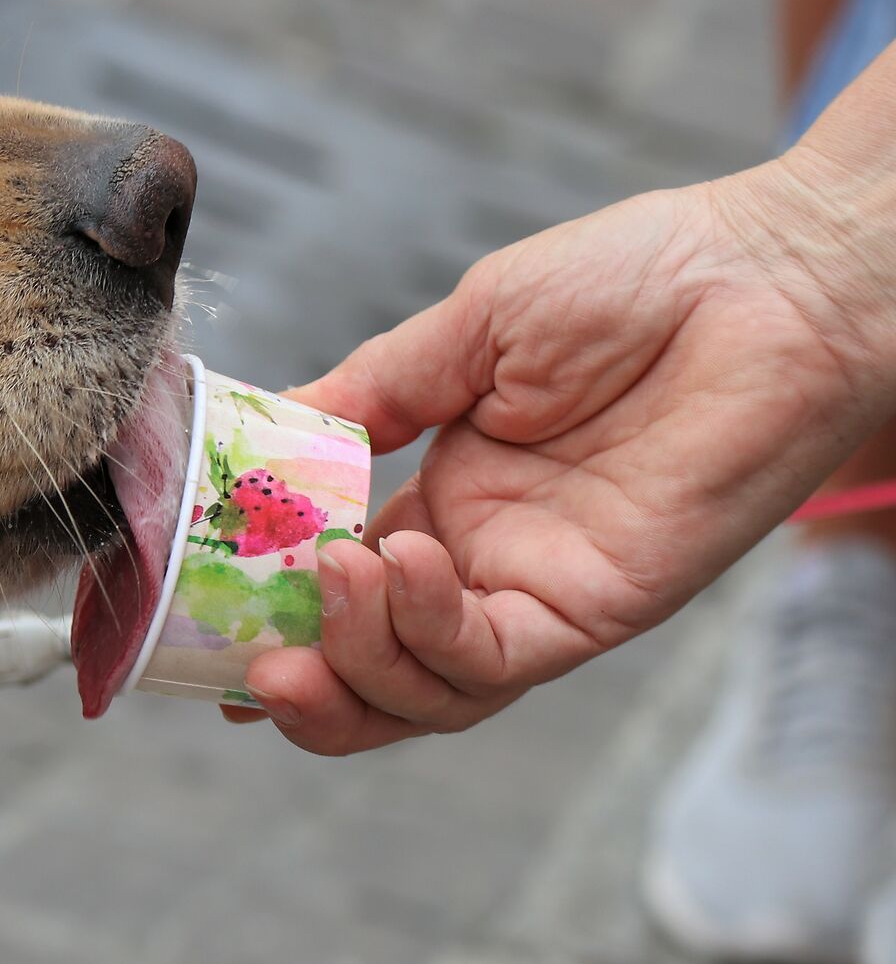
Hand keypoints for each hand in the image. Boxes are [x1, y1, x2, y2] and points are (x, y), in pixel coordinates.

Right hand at [228, 135, 895, 753]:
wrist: (771, 274)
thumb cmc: (641, 279)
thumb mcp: (469, 328)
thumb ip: (371, 393)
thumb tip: (263, 435)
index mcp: (448, 501)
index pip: (336, 590)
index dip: (266, 618)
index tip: (192, 620)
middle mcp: (485, 562)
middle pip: (373, 669)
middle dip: (298, 683)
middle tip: (244, 662)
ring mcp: (541, 592)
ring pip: (426, 689)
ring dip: (355, 657)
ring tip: (328, 579)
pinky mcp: (602, 608)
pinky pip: (495, 658)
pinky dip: (428, 629)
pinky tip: (396, 560)